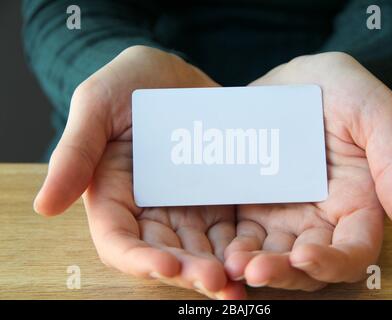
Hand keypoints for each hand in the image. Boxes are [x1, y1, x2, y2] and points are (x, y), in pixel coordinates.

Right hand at [34, 46, 244, 298]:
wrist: (173, 74)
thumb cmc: (127, 84)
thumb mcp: (96, 107)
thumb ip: (74, 153)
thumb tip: (44, 206)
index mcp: (115, 196)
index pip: (120, 242)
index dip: (140, 260)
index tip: (166, 266)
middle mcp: (151, 210)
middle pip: (167, 253)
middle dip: (189, 271)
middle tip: (216, 280)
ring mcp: (188, 206)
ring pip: (203, 249)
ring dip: (221, 268)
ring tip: (243, 278)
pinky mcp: (219, 197)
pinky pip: (232, 228)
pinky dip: (244, 246)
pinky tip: (263, 255)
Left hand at [224, 52, 391, 289]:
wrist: (291, 79)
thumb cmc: (339, 89)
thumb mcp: (374, 113)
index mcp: (356, 202)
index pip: (353, 250)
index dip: (333, 262)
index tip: (305, 257)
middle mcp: (319, 217)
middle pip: (305, 264)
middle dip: (282, 272)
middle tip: (254, 270)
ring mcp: (283, 214)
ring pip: (270, 255)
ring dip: (251, 265)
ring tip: (230, 264)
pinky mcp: (252, 206)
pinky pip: (241, 234)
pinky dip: (230, 246)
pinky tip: (214, 248)